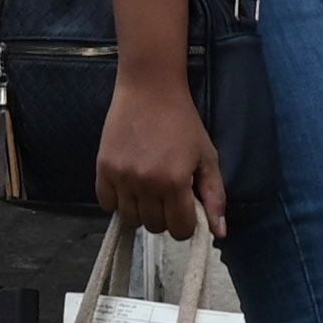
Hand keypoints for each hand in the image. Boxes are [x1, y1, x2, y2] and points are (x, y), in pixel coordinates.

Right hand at [95, 74, 225, 241]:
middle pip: (154, 227)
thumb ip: (214, 196)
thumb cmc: (183, 122)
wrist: (149, 90)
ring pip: (130, 219)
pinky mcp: (103, 169)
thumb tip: (220, 233)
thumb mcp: (207, 157)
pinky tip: (128, 186)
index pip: (180, 230)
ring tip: (148, 191)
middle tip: (167, 197)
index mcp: (175, 182)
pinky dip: (118, 201)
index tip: (184, 209)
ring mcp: (122, 177)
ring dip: (141, 211)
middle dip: (164, 218)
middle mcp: (146, 184)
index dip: (186, 225)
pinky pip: (106, 204)